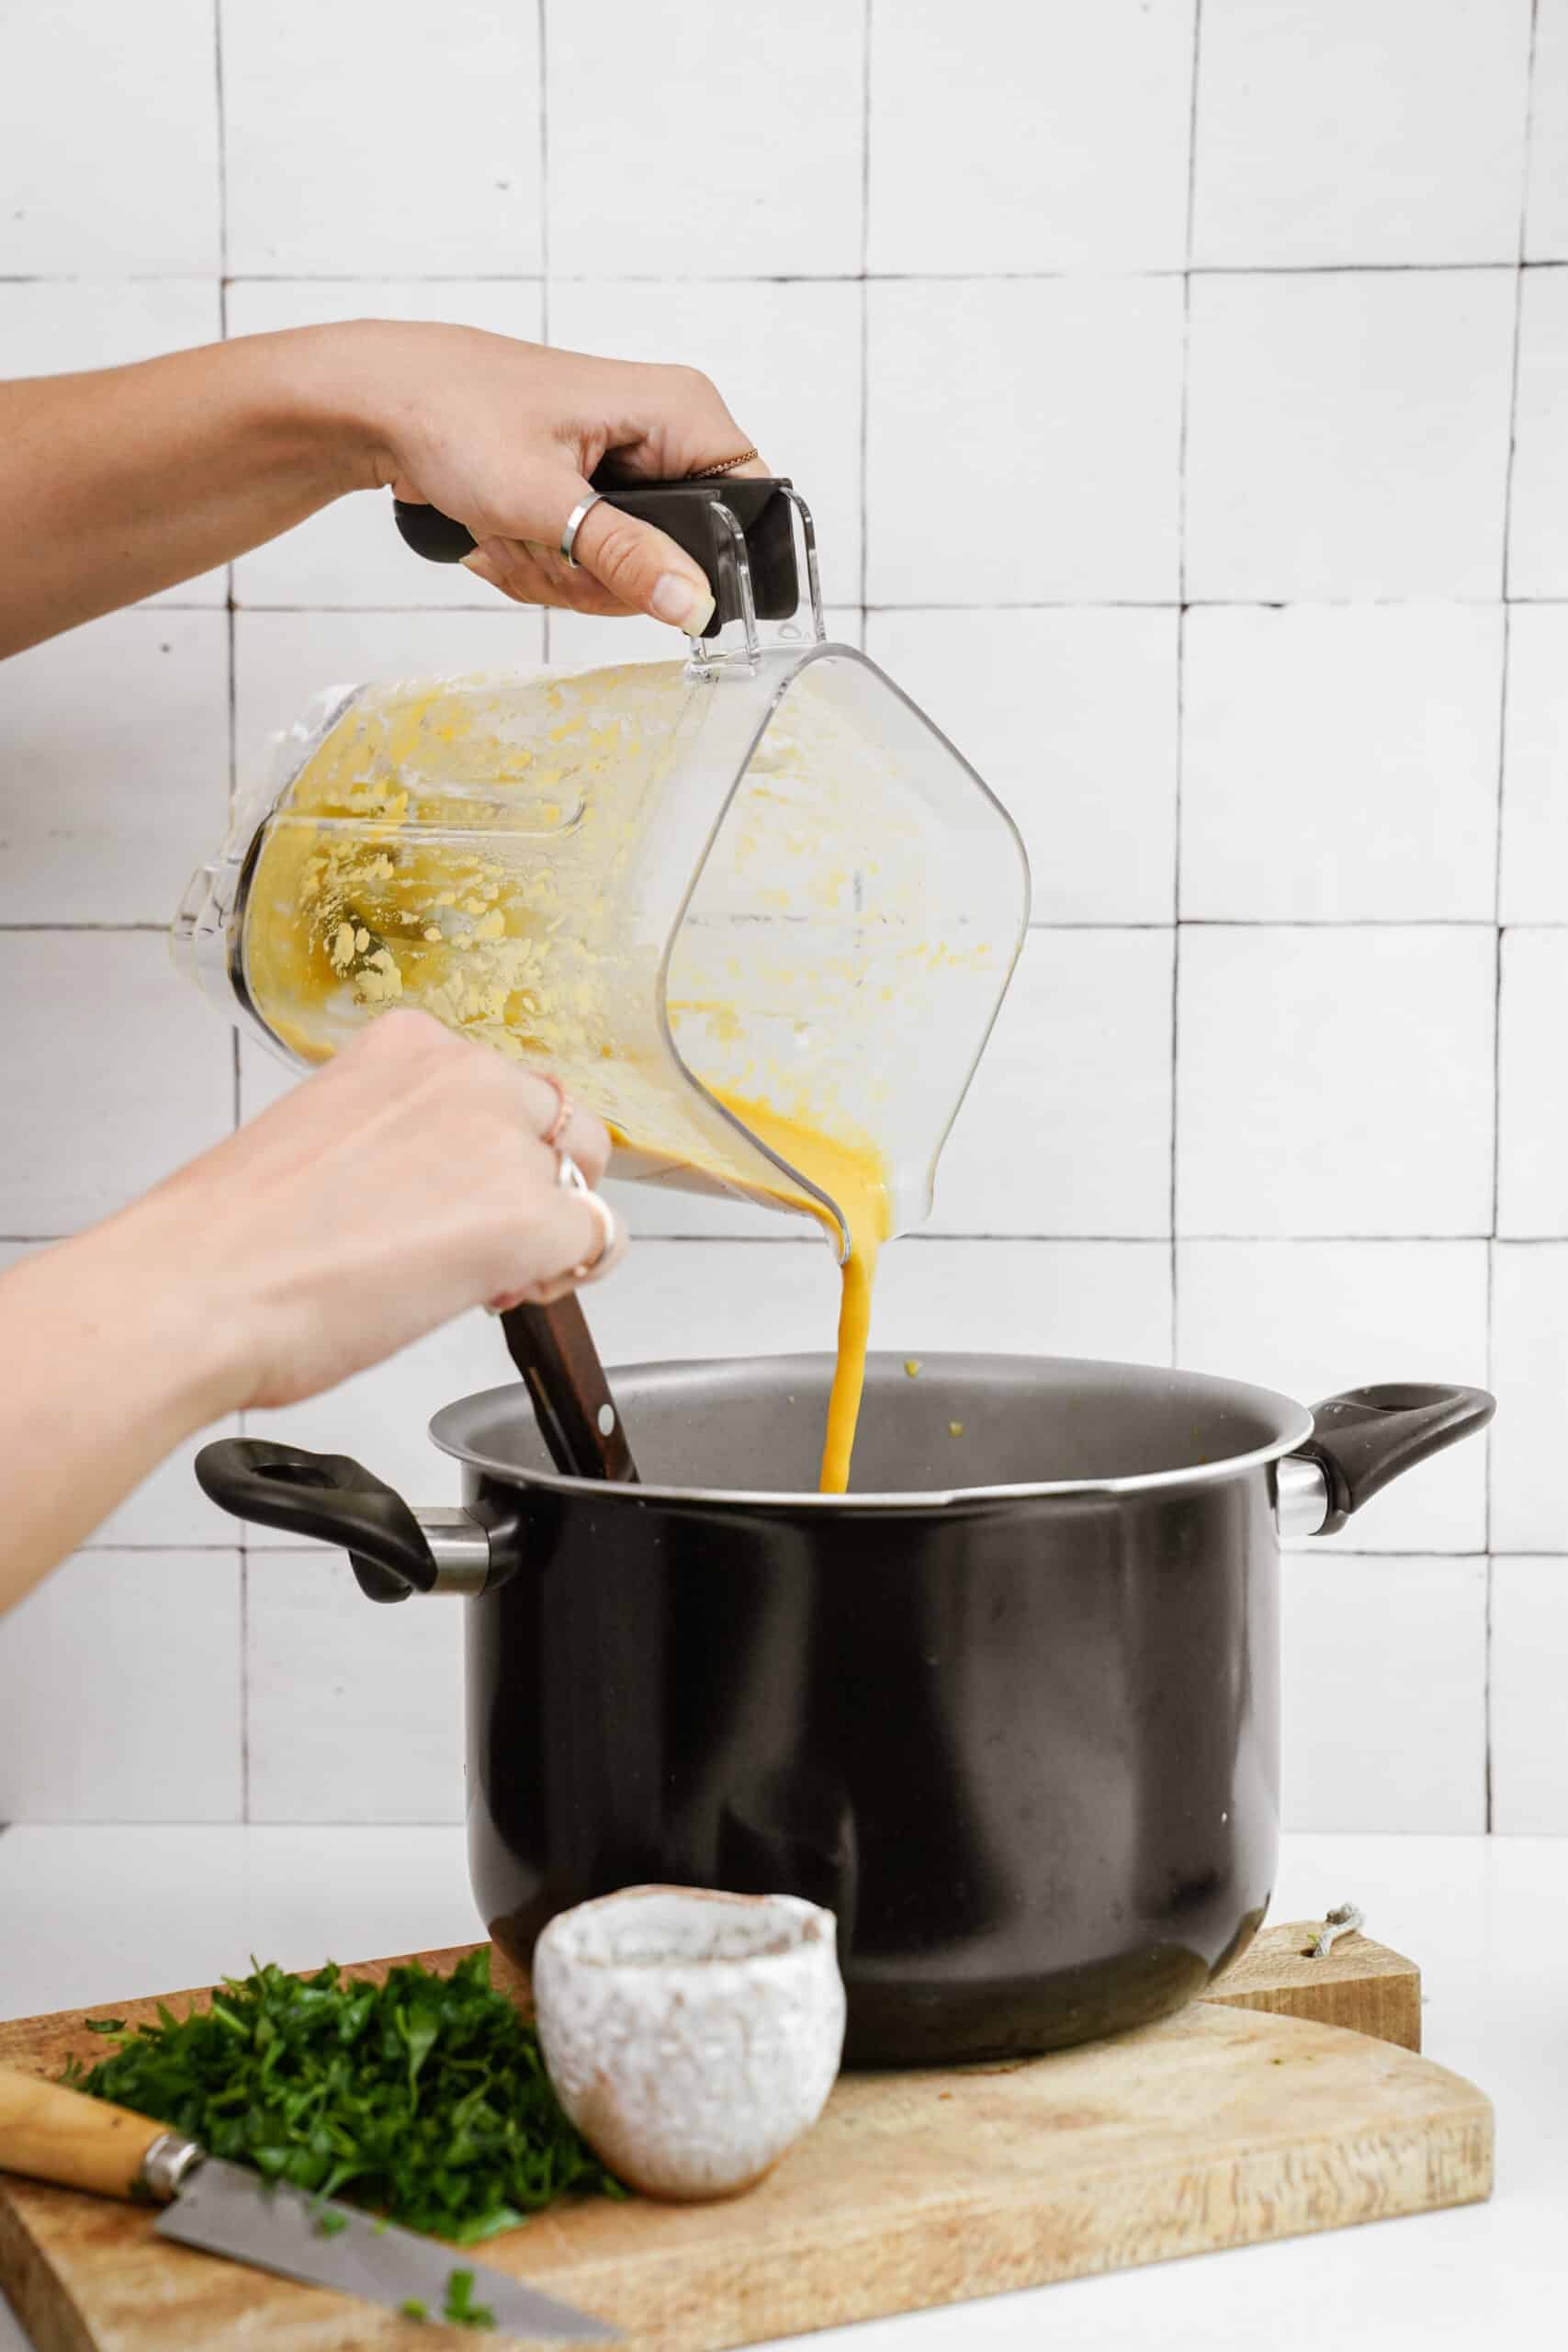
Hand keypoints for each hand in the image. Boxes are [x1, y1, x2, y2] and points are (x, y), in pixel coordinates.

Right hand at [98, 1010, 625, 1415]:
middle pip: (557, 1122)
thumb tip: (430, 1185)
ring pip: (583, 1177)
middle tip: (475, 1240)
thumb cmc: (233, 1241)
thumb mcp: (323, 1138)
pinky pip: (602, 1238)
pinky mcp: (530, 1217)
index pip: (498, 1087)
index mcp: (410, 1045)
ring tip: (481, 1275)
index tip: (449, 1195)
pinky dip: (574, 1272)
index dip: (487, 1152)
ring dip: (550, 1227)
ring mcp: (505, 1142)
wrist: (200, 1292)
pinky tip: (513, 1292)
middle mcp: (469, 1074)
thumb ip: (399, 1138)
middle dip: (534, 1181)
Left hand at [340, 322, 769, 630]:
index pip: (753, 507)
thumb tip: (694, 605)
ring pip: (633, 573)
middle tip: (545, 547)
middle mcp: (664, 437)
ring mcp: (628, 470)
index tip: (641, 580)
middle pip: (684, 559)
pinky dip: (545, 566)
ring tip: (513, 533)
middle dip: (605, 575)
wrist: (381, 404)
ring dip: (564, 574)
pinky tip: (506, 535)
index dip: (709, 564)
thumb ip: (624, 556)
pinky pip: (595, 566)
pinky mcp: (593, 496)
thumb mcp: (543, 497)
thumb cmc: (453, 415)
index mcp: (679, 412)